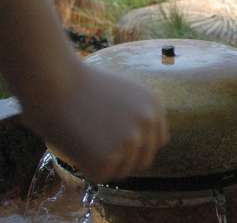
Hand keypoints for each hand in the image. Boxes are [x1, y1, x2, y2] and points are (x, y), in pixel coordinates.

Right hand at [25, 65, 168, 182]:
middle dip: (124, 159)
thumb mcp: (124, 92)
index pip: (157, 141)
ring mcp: (130, 142)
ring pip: (123, 170)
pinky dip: (87, 167)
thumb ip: (139, 114)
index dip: (138, 146)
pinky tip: (76, 145)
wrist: (54, 85)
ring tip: (84, 140)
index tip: (118, 143)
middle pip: (144, 160)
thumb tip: (147, 142)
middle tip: (99, 149)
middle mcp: (147, 123)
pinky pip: (101, 175)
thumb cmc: (81, 86)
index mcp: (154, 105)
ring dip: (105, 163)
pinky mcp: (107, 159)